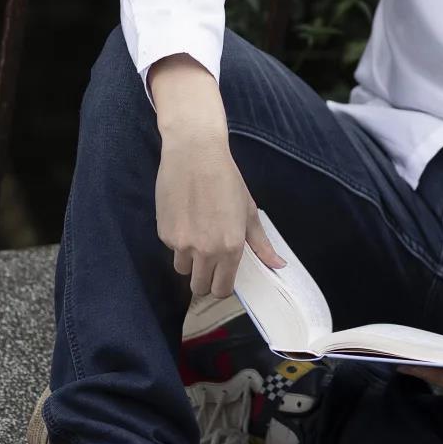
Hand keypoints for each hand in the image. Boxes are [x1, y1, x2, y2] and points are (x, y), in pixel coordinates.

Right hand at [156, 129, 284, 299]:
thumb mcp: (249, 211)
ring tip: (197, 236)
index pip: (222, 289)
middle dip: (204, 280)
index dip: (222, 287)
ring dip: (189, 261)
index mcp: (230, 248)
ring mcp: (181, 243)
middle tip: (208, 263)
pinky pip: (171, 248)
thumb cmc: (227, 180)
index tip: (222, 277)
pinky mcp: (163, 233)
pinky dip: (177, 241)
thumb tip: (278, 266)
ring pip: (182, 269)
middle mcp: (204, 251)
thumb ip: (261, 244)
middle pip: (199, 287)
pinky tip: (185, 218)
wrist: (195, 154)